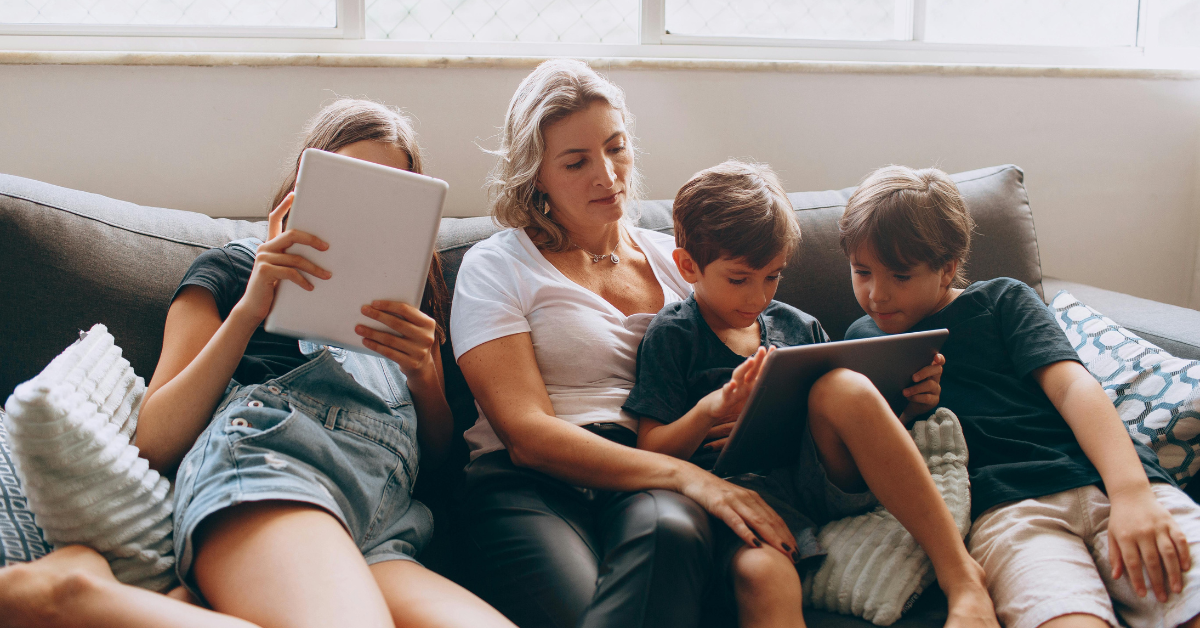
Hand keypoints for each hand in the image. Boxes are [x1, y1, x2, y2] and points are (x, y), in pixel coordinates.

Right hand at [234, 192, 330, 322]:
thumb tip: (320, 251)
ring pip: (296, 258)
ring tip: (327, 275)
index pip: (275, 218)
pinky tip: (310, 287)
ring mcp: (263, 258)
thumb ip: (291, 258)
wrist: (254, 307)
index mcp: (269, 244)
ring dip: (314, 268)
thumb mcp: (281, 269)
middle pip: (292, 234)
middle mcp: (264, 247)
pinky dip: (303, 280)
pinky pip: (290, 273)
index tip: (295, 193)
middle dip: (312, 239)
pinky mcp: (264, 271)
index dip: (284, 205)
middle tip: (328, 247)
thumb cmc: (272, 287)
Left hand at [356, 301, 438, 380]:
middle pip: (397, 323)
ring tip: (359, 328)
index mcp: (428, 323)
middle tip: (364, 310)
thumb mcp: (417, 327)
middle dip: (378, 316)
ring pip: (390, 339)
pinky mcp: (411, 363)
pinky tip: (365, 341)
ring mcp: (419, 351)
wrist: (422, 365)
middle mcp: (426, 337)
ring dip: (372, 332)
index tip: (374, 303)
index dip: (388, 305)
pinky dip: (375, 346)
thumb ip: (405, 318)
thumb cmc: (414, 339)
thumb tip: (378, 308)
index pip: (406, 310)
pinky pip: (388, 352)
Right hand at [676, 464, 799, 560]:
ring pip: (758, 521)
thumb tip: (759, 531)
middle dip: (785, 539)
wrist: (690, 478)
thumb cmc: (712, 493)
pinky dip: (747, 533)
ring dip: (772, 538)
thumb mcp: (734, 501)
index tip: (797, 549)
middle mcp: (748, 498)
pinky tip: (755, 544)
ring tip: (783, 552)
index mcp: (753, 498)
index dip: (787, 534)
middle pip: (771, 521)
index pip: (775, 518)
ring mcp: (734, 501)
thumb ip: (747, 512)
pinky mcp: (720, 506)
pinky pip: (736, 521)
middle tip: (796, 556)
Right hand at [699, 347, 772, 452]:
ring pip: (739, 376)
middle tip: (762, 348)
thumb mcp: (749, 390)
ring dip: (745, 367)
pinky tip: (731, 384)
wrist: (716, 406)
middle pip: (751, 369)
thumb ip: (758, 383)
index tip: (773, 348)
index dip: (766, 359)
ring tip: (750, 360)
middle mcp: (742, 382)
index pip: (759, 368)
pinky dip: (729, 388)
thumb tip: (773, 376)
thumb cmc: (735, 396)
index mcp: (750, 381)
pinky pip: (727, 392)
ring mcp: (734, 389)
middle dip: (758, 359)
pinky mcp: (726, 398)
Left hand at [900, 353, 944, 421]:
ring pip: (930, 384)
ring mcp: (936, 389)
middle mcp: (935, 377)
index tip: (935, 358)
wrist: (909, 405)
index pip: (940, 361)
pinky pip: (927, 397)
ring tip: (904, 392)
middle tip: (913, 378)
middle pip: (937, 370)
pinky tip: (908, 397)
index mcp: (930, 369)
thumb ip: (908, 369)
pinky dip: (916, 397)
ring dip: (915, 388)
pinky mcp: (934, 400)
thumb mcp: (907, 376)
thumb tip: (897, 363)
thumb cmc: (907, 385)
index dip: (940, 358)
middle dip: (924, 372)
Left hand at [1107, 485, 1191, 600]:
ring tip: (1177, 588)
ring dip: (1174, 572)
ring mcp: (1158, 527)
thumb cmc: (1120, 519)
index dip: (1138, 580)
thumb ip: (1115, 556)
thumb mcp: (1112, 535)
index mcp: (1126, 537)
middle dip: (1158, 582)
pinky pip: (1180, 540)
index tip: (1143, 595)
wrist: (1131, 495)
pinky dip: (1184, 554)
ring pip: (1168, 553)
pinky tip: (1185, 568)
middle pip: (1152, 561)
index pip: (1133, 563)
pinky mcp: (1170, 523)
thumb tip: (1116, 576)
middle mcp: (1143, 533)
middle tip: (1164, 598)